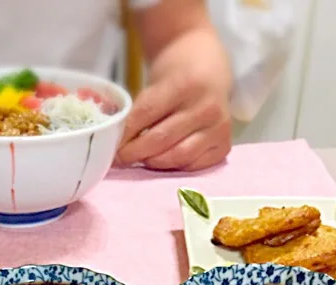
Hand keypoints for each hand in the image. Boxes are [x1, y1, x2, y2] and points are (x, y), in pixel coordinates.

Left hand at [117, 30, 231, 171]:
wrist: (208, 66)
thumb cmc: (176, 77)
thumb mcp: (156, 83)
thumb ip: (139, 112)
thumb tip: (117, 146)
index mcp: (186, 84)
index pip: (146, 115)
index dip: (125, 135)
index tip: (111, 147)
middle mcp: (206, 106)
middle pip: (161, 140)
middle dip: (135, 153)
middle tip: (122, 159)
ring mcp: (218, 127)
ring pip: (178, 156)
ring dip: (154, 162)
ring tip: (142, 159)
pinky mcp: (224, 144)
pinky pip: (194, 165)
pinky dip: (175, 167)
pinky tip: (165, 160)